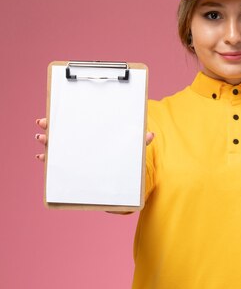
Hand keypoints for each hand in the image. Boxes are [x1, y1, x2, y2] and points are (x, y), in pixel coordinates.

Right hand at [34, 117, 154, 161]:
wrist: (120, 173)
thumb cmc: (122, 153)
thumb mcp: (130, 148)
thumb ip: (138, 142)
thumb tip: (151, 135)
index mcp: (91, 132)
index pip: (74, 121)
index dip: (62, 117)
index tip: (52, 114)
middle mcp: (80, 141)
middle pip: (61, 131)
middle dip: (50, 126)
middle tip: (43, 122)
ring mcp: (75, 154)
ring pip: (56, 146)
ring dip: (46, 141)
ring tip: (42, 138)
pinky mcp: (73, 167)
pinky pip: (56, 163)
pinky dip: (48, 160)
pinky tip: (41, 157)